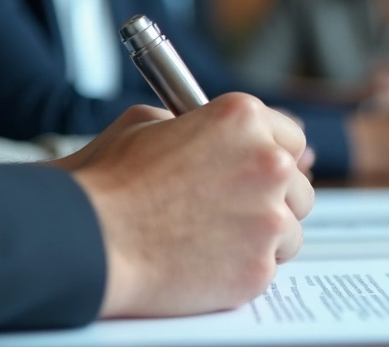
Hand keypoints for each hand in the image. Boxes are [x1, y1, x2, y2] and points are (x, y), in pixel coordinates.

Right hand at [69, 95, 314, 318]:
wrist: (89, 239)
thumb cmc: (110, 183)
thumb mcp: (149, 123)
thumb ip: (200, 126)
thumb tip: (224, 138)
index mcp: (244, 120)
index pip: (291, 138)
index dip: (275, 157)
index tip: (264, 172)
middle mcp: (267, 163)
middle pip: (299, 186)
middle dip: (272, 199)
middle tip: (236, 211)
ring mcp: (269, 217)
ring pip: (290, 230)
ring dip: (263, 237)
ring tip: (214, 239)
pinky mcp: (259, 266)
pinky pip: (268, 267)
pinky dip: (243, 268)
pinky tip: (207, 263)